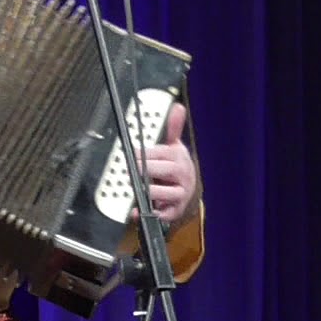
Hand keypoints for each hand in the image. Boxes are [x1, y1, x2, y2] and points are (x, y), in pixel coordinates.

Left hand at [129, 103, 197, 224]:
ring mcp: (179, 194)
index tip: (133, 154)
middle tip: (131, 169)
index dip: (143, 154)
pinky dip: (146, 213)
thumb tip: (178, 107)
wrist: (189, 192)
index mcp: (179, 158)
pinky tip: (135, 211)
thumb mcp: (175, 147)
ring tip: (135, 187)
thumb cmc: (177, 167)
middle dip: (142, 170)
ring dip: (145, 190)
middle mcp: (181, 175)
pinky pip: (160, 213)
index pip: (159, 153)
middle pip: (158, 170)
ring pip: (159, 192)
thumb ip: (173, 128)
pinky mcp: (174, 210)